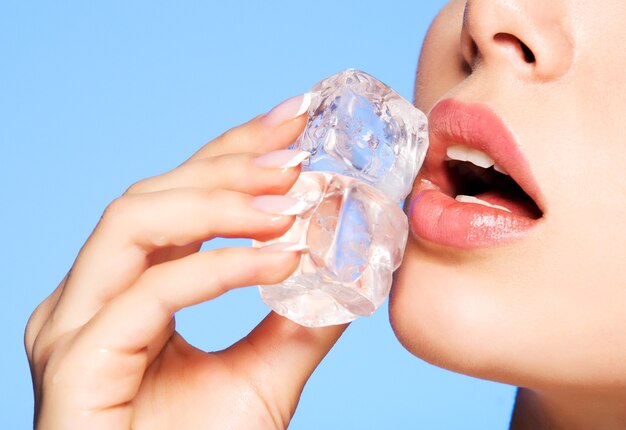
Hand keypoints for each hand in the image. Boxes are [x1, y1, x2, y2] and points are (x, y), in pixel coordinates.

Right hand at [25, 95, 346, 429]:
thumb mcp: (266, 376)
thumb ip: (301, 319)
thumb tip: (346, 264)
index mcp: (126, 287)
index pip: (180, 197)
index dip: (234, 151)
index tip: (293, 121)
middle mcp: (90, 294)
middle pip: (154, 193)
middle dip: (231, 164)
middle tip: (300, 150)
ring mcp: (73, 324)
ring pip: (135, 222)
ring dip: (220, 203)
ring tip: (291, 200)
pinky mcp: (74, 362)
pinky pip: (148, 292)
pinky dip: (218, 267)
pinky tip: (278, 260)